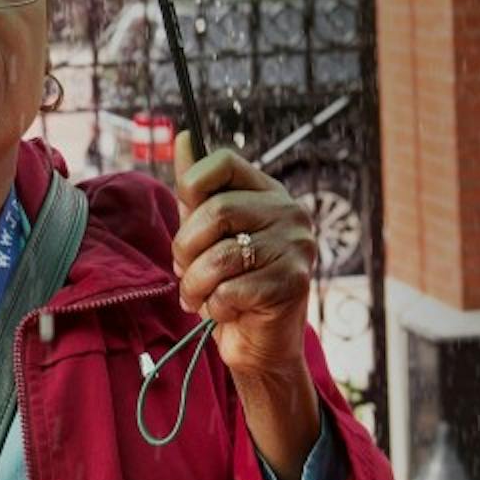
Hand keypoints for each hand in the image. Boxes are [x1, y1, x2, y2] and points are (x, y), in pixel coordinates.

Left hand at [170, 133, 315, 380]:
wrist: (259, 343)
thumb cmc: (230, 282)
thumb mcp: (207, 233)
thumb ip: (197, 190)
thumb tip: (182, 136)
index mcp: (267, 192)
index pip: (223, 161)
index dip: (191, 186)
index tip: (186, 216)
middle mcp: (289, 212)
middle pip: (216, 211)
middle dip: (185, 249)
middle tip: (185, 271)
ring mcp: (296, 246)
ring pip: (220, 256)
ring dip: (195, 284)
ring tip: (198, 296)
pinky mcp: (294, 283)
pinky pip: (231, 290)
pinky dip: (215, 307)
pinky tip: (225, 310)